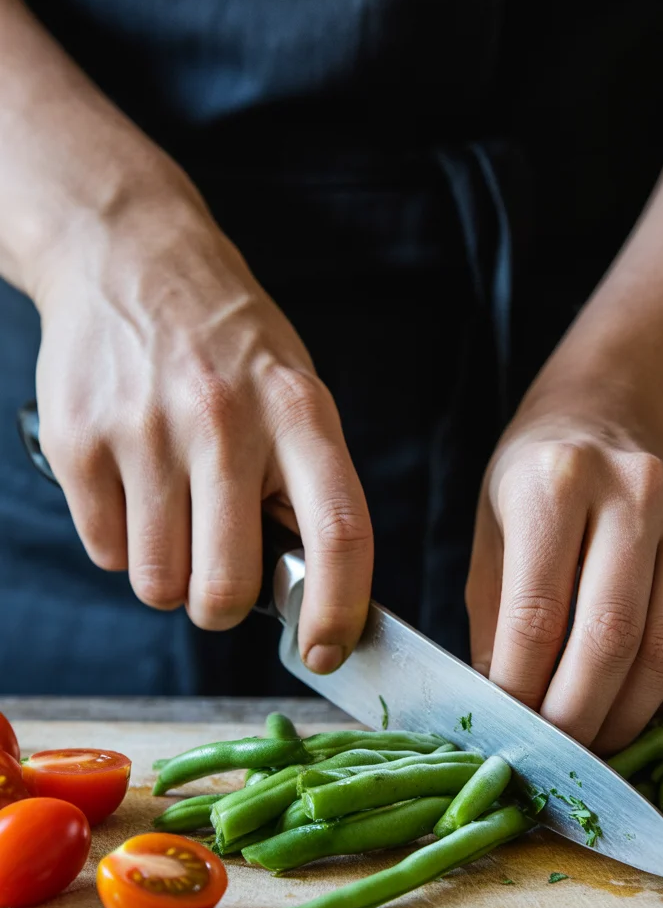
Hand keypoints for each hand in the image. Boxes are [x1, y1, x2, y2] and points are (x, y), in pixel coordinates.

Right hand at [34, 171, 371, 672]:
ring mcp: (146, 432)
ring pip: (158, 587)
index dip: (337, 613)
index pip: (340, 536)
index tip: (325, 652)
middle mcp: (226, 423)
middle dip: (224, 607)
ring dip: (169, 576)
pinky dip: (123, 542)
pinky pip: (107, 554)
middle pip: (227, 590)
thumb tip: (311, 594)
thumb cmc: (228, 344)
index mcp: (300, 413)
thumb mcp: (294, 393)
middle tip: (221, 575)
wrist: (129, 255)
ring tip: (175, 513)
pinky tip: (134, 486)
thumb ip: (307, 485)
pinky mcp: (79, 442)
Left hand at [466, 394, 662, 752]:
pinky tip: (629, 698)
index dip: (522, 690)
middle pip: (611, 638)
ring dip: (625, 717)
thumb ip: (496, 625)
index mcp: (556, 483)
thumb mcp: (490, 541)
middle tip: (556, 756)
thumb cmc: (533, 493)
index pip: (538, 615)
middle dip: (578, 717)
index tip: (510, 731)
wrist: (604, 425)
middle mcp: (634, 488)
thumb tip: (506, 718)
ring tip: (592, 741)